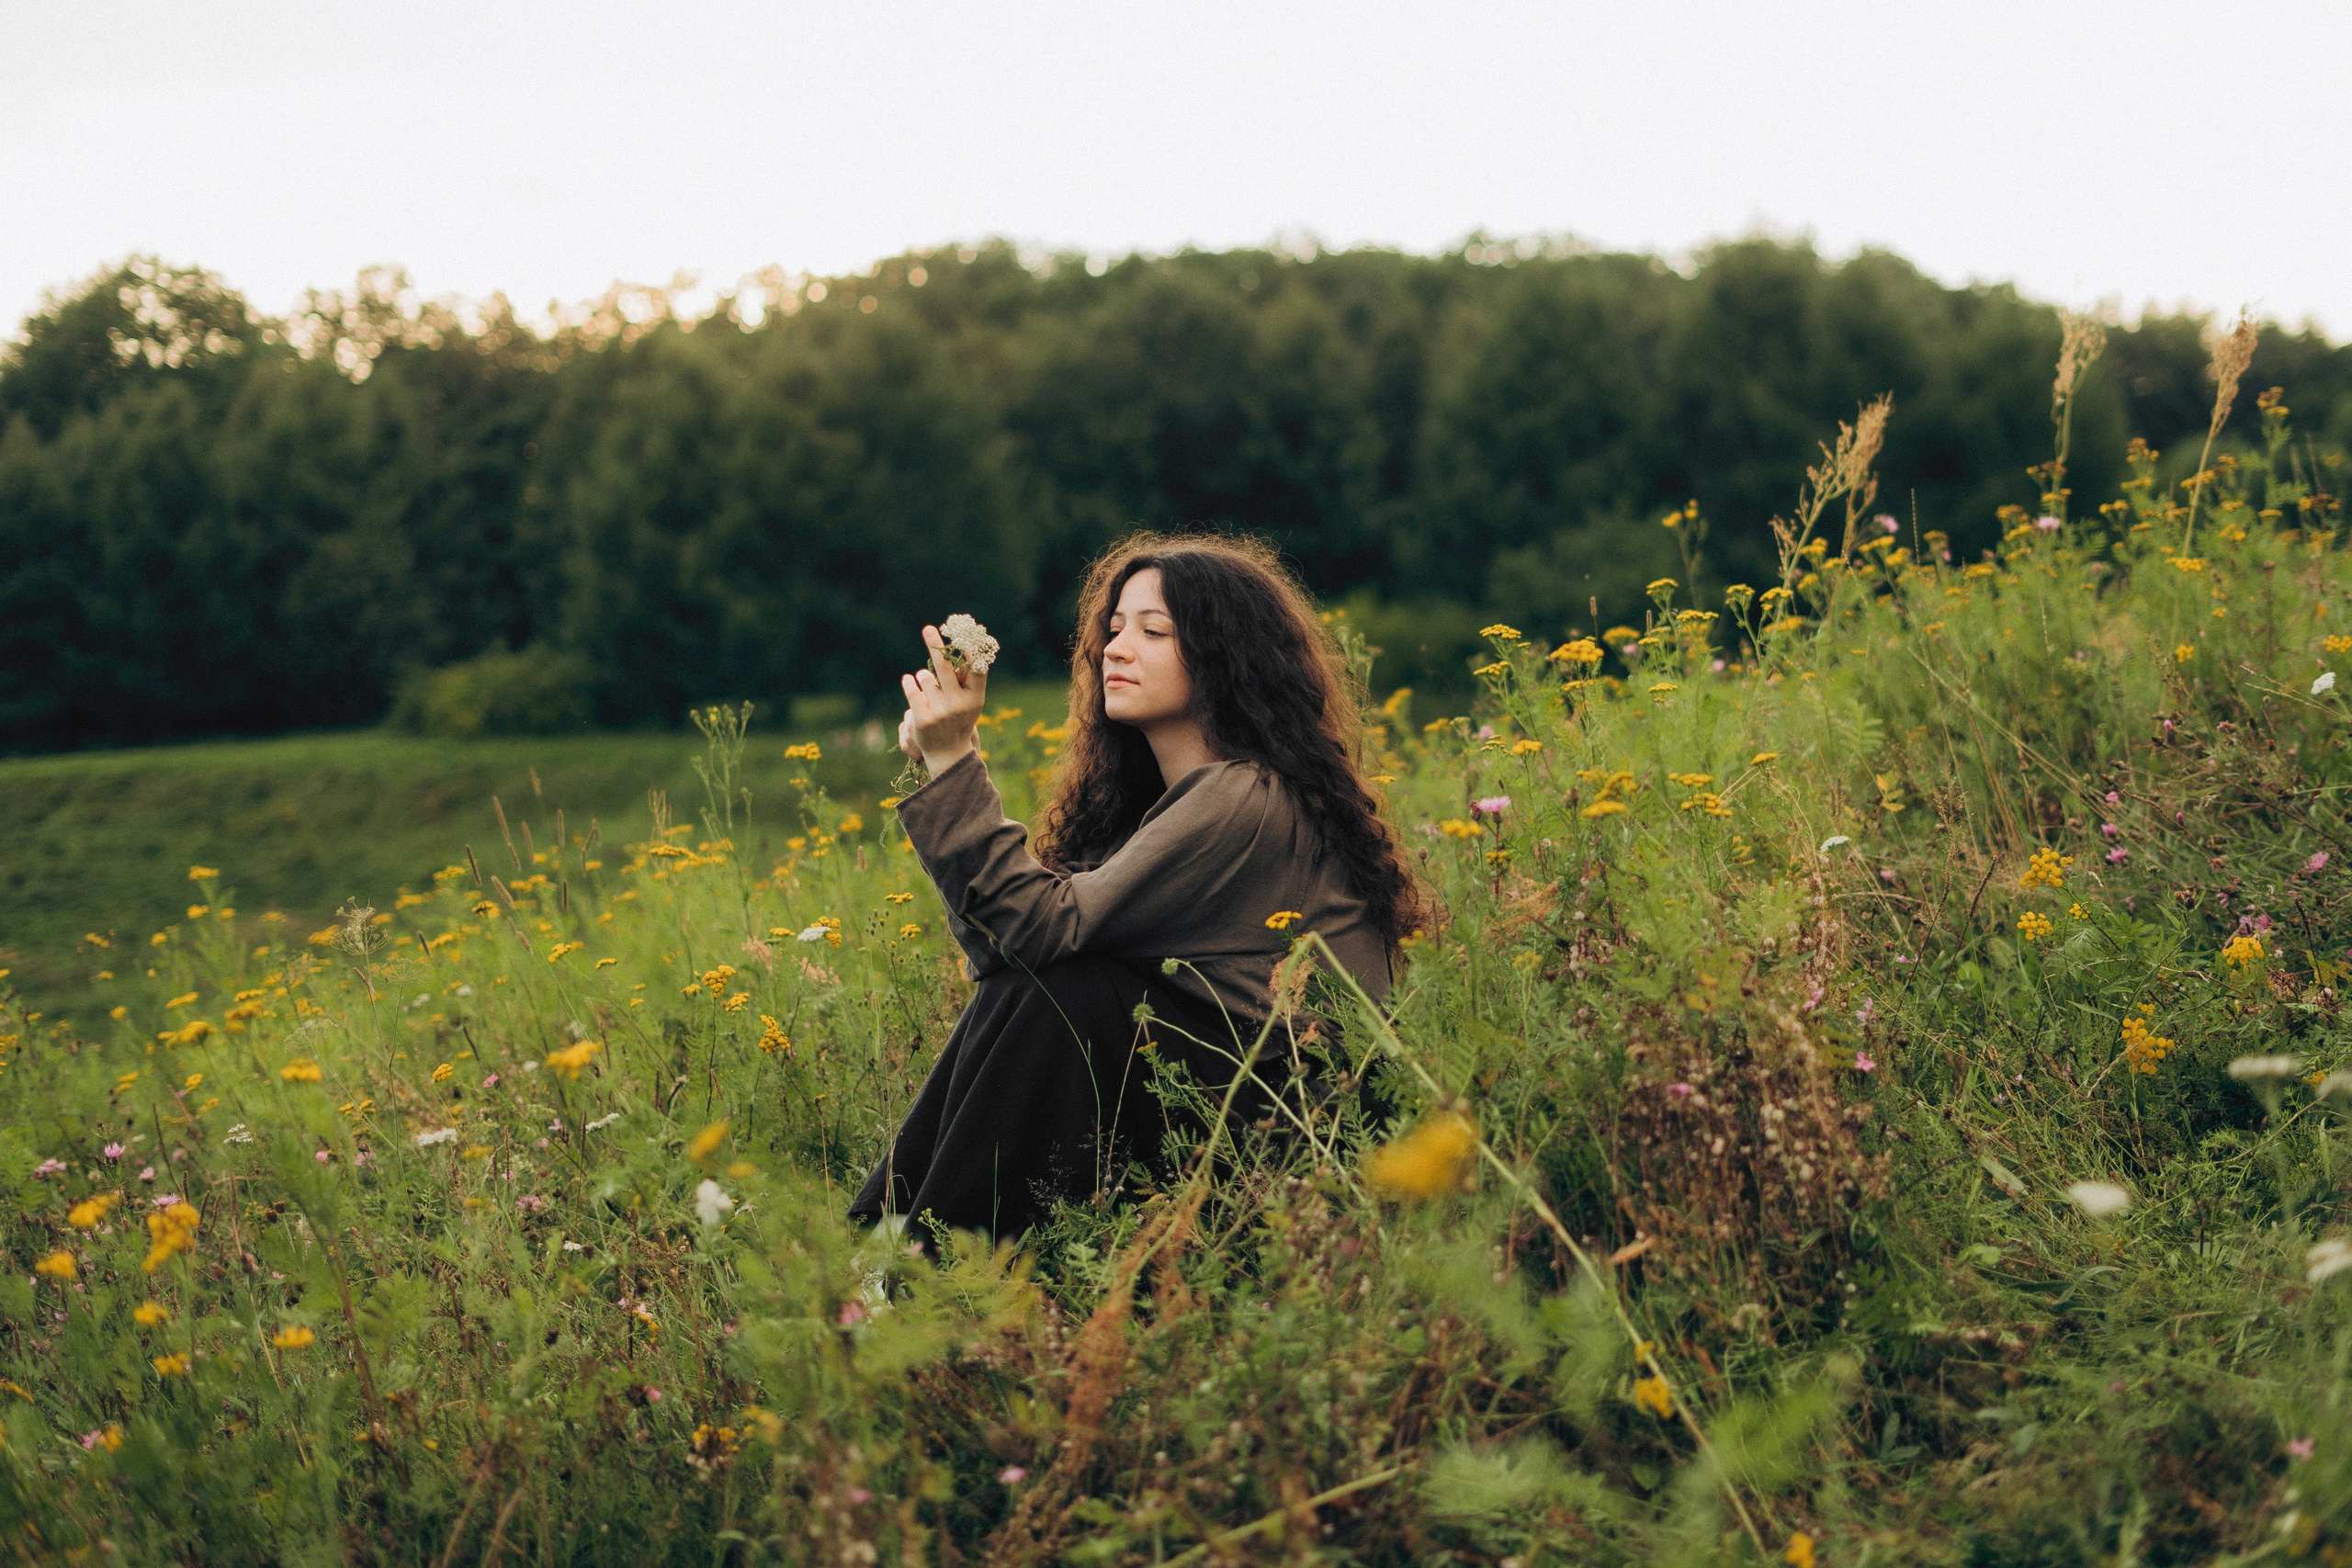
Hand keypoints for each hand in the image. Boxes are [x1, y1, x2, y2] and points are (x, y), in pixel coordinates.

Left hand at [899, 624, 985, 774]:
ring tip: (928, 687)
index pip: (976, 669)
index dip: (970, 651)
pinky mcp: (923, 719)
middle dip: (935, 645)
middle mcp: (959, 705)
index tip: (963, 635)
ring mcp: (941, 713)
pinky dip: (909, 682)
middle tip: (928, 628)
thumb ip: (968, 679)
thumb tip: (963, 647)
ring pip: (925, 677)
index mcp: (976, 698)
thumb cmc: (960, 719)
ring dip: (923, 676)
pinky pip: (912, 689)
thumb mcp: (970, 701)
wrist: (948, 752)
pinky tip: (909, 680)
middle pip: (946, 667)